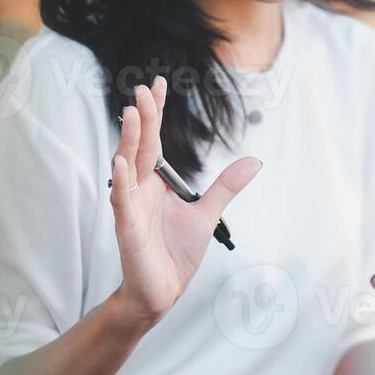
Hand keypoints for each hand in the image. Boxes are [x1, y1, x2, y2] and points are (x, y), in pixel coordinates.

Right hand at [108, 77, 262, 322]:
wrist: (163, 291)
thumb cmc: (177, 253)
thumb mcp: (207, 212)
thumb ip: (226, 186)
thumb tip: (254, 160)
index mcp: (155, 183)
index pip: (154, 140)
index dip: (157, 112)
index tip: (159, 83)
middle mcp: (140, 189)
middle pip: (141, 146)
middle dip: (143, 117)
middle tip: (143, 89)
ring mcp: (131, 206)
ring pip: (128, 166)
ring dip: (130, 140)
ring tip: (134, 113)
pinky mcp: (128, 227)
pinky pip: (122, 200)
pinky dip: (121, 181)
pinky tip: (121, 163)